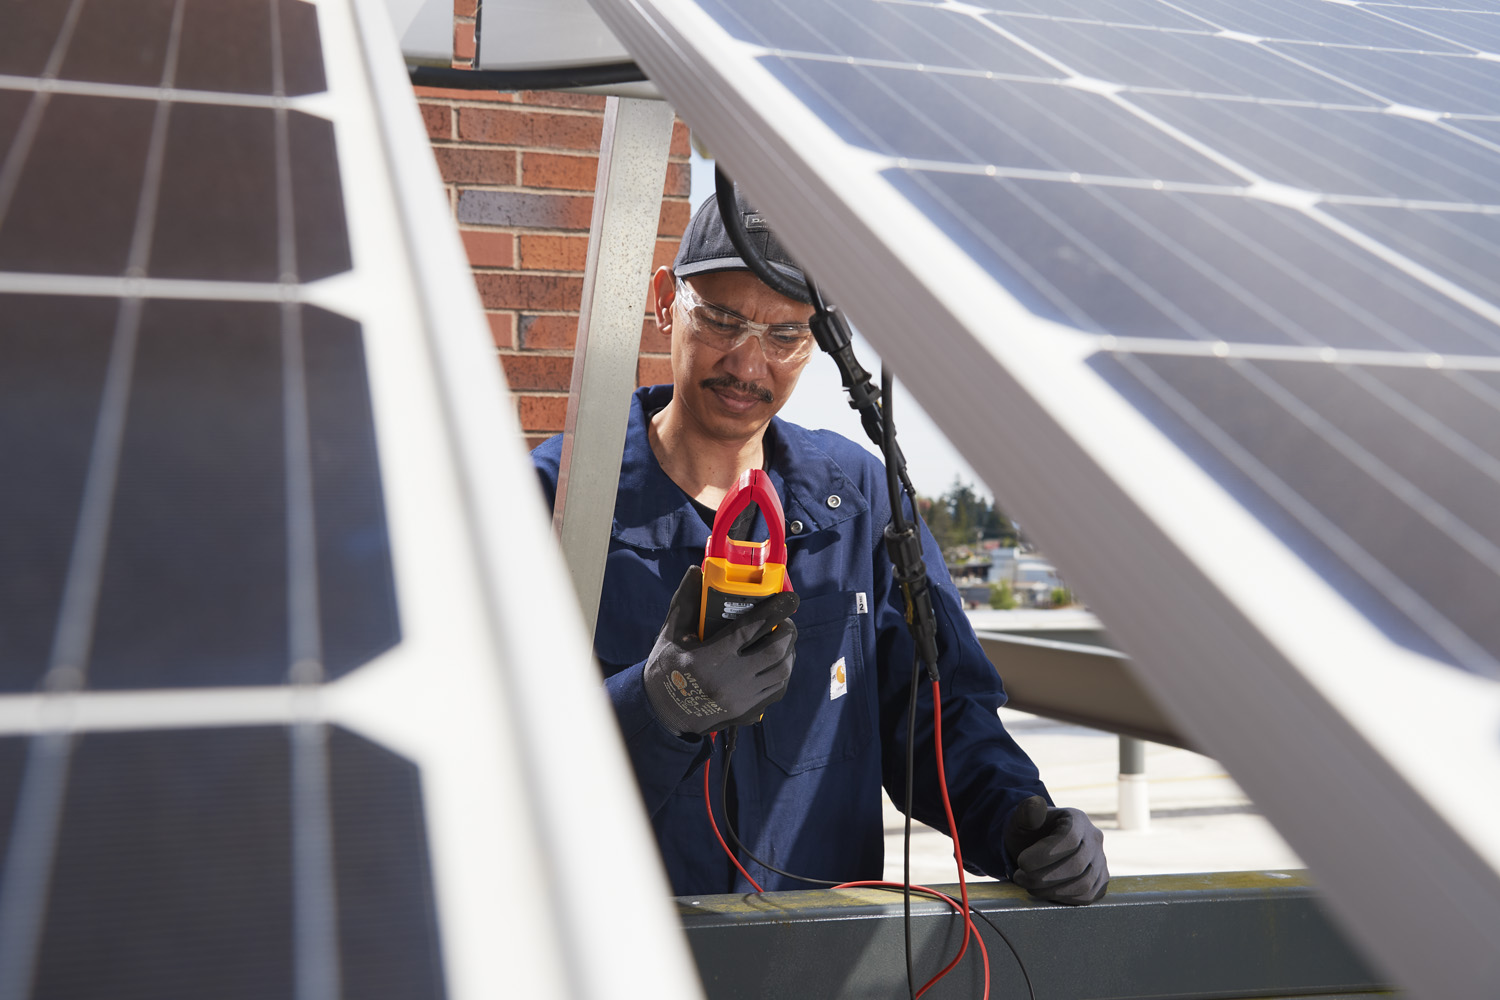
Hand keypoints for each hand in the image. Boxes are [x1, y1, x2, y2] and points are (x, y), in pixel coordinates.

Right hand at [642, 566, 798, 735]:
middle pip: (776, 651)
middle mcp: (730, 681)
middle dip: (787, 631)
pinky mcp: (748, 712)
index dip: (775, 610)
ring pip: (782, 671)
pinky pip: (777, 689)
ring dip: (788, 651)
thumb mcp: (671, 635)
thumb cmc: (667, 670)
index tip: (791, 598)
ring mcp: (742, 700)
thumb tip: (696, 571)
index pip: (752, 629)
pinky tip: (775, 662)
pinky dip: (782, 672)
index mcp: (710, 659)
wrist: (664, 715)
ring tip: (781, 638)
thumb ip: (686, 602)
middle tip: (784, 619)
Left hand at [1002, 795, 1108, 904]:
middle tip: (1019, 877)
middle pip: (1077, 865)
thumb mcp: (1022, 817)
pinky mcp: (1100, 881)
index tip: (1021, 863)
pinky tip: (1044, 891)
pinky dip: (1063, 898)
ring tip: (1029, 885)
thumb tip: (1035, 807)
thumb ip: (1028, 812)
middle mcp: (1094, 840)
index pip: (1069, 840)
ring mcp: (1100, 862)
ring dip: (1051, 891)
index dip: (1044, 855)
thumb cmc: (1030, 830)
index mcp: (1077, 820)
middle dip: (1043, 877)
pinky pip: (1087, 896)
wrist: (1037, 845)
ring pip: (1083, 884)